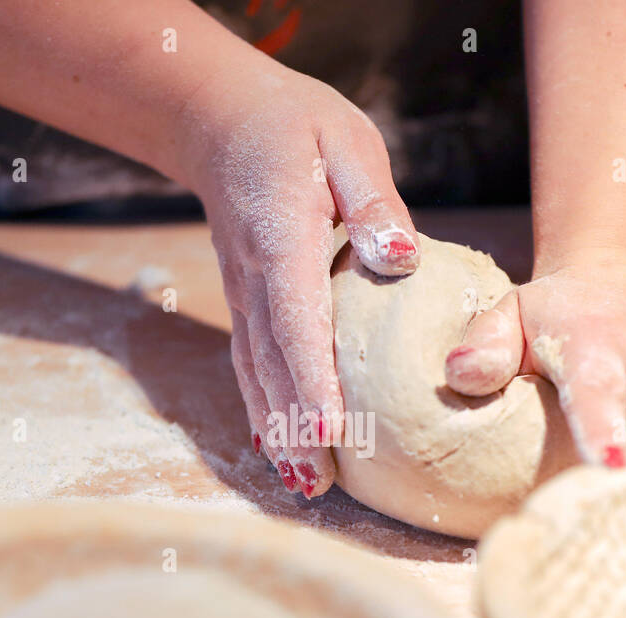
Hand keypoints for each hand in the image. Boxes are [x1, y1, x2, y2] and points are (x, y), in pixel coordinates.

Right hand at [180, 66, 417, 496]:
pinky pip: (251, 367)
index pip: (297, 322)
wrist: (224, 123)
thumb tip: (401, 259)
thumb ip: (374, 200)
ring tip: (305, 485)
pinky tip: (281, 450)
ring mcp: (243, 297)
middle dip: (295, 429)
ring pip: (256, 376)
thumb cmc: (298, 128)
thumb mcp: (347, 141)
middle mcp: (255, 280)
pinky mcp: (244, 306)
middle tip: (321, 484)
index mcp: (284, 240)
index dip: (312, 382)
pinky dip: (264, 412)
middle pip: (273, 366)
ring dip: (278, 432)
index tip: (332, 433)